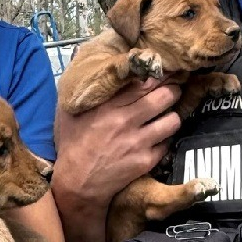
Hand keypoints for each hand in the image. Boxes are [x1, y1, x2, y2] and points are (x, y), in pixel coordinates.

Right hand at [53, 79, 181, 215]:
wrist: (77, 184)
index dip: (156, 76)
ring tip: (168, 115)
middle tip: (172, 91)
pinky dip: (165, 139)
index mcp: (108, 106)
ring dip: (173, 116)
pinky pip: (167, 143)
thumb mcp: (68, 112)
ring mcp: (139, 142)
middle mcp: (126, 121)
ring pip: (173, 120)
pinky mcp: (146, 160)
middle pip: (165, 97)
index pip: (143, 82)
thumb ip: (80, 88)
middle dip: (172, 91)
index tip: (160, 74)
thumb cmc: (72, 145)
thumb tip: (83, 57)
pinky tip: (159, 138)